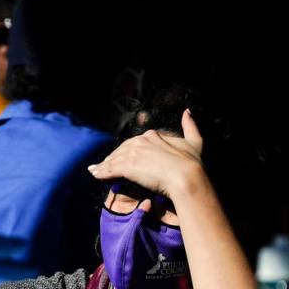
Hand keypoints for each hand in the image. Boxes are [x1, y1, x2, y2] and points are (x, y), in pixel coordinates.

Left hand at [87, 109, 203, 198]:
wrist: (186, 176)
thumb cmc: (191, 162)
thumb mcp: (194, 141)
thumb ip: (190, 126)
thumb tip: (187, 112)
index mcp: (152, 136)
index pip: (133, 143)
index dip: (125, 150)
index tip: (122, 157)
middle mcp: (140, 142)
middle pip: (120, 151)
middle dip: (112, 158)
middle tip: (104, 165)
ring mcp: (133, 154)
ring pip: (113, 160)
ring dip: (103, 166)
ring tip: (95, 171)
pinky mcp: (128, 166)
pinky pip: (110, 169)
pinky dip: (101, 172)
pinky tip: (95, 175)